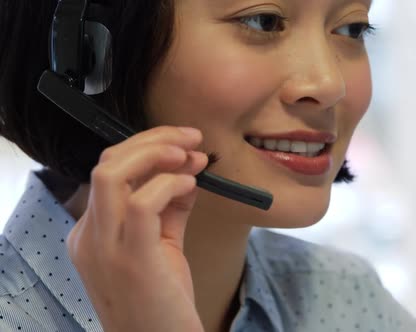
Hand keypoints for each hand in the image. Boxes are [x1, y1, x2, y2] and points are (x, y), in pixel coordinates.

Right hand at [66, 126, 207, 331]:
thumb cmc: (161, 301)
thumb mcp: (163, 246)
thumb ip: (170, 208)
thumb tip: (188, 171)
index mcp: (92, 232)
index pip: (110, 172)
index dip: (149, 150)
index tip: (185, 147)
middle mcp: (89, 236)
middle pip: (107, 163)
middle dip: (153, 140)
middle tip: (190, 138)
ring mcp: (105, 248)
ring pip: (113, 175)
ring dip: (156, 153)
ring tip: (188, 154)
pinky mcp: (131, 259)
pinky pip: (141, 204)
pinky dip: (168, 184)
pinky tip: (190, 184)